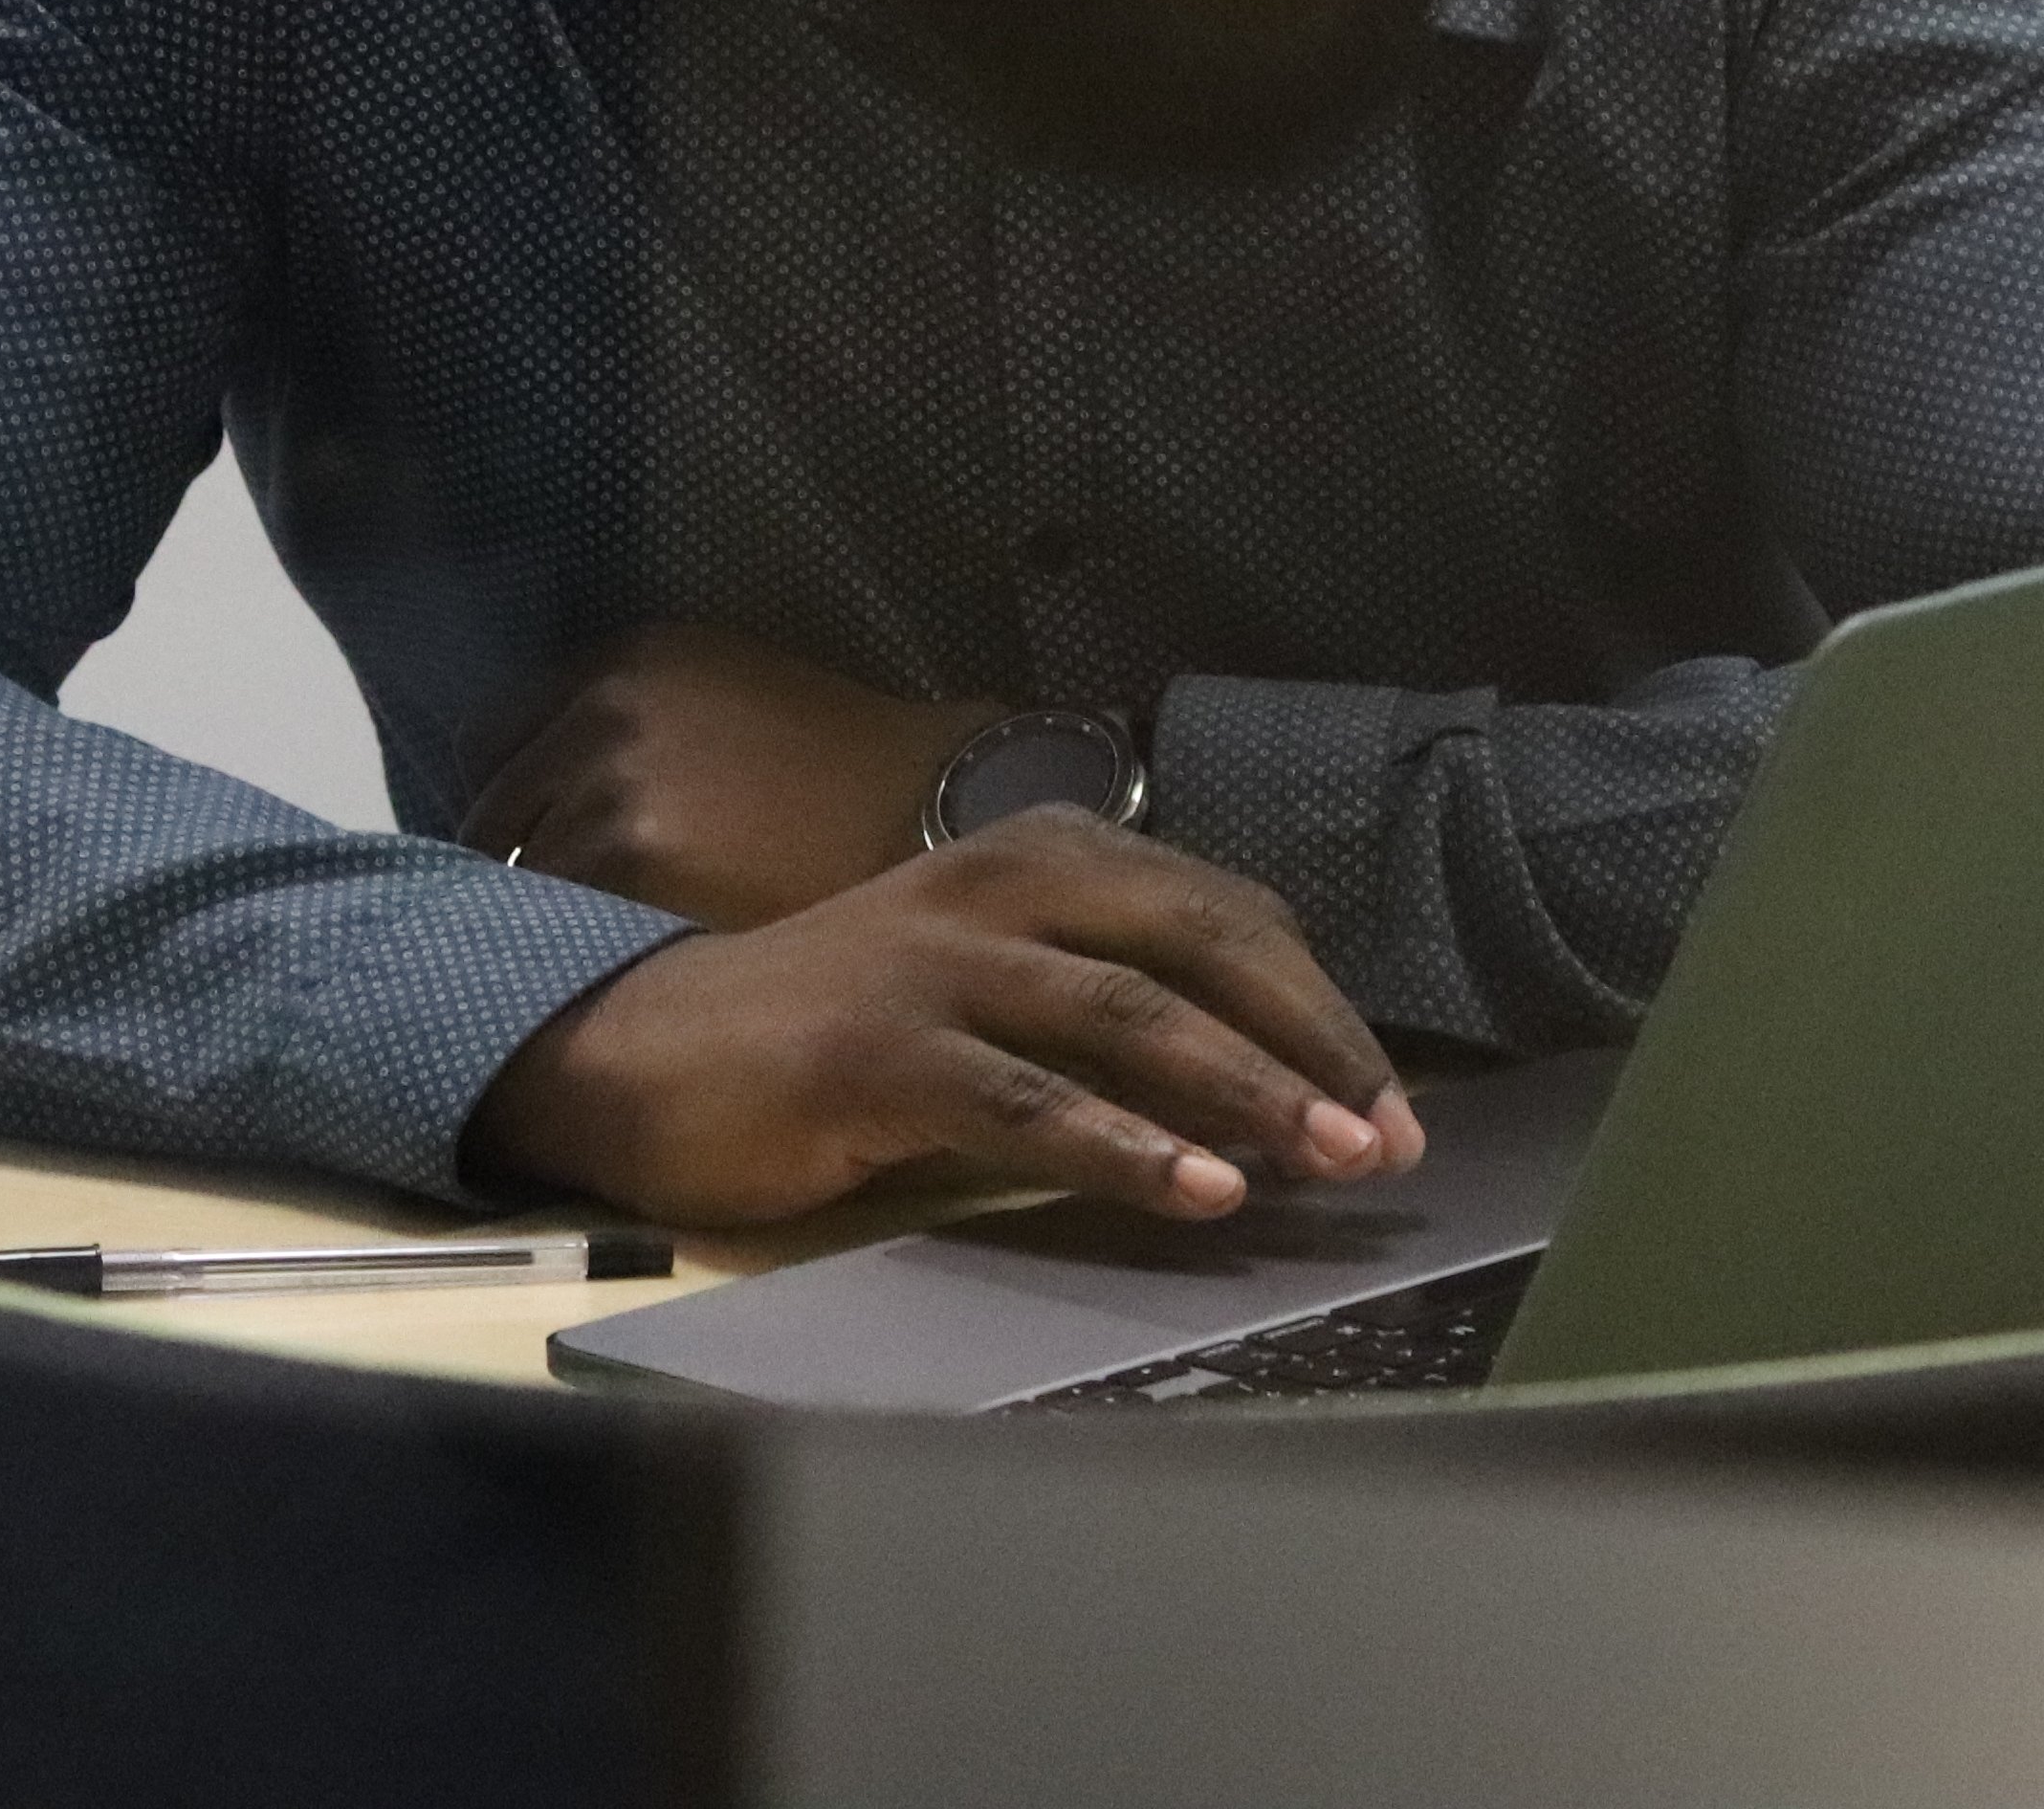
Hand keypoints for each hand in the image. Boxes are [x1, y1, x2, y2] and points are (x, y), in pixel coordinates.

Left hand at [459, 622, 1000, 928]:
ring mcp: (610, 803)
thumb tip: (544, 794)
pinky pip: (564, 943)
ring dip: (551, 928)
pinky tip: (631, 986)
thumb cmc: (852, 768)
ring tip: (608, 964)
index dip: (517, 805)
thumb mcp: (732, 698)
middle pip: (496, 824)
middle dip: (529, 868)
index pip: (493, 743)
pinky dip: (583, 967)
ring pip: (524, 893)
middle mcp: (601, 721)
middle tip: (578, 921)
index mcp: (623, 664)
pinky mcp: (634, 884)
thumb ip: (638, 727)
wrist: (947, 814)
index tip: (538, 846)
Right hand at [468, 813, 1432, 1228]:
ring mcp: (939, 962)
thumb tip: (1275, 1082)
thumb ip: (1111, 1003)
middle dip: (1309, 1040)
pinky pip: (1027, 1100)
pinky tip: (1197, 1188)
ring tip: (1330, 1159)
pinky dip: (1124, 1147)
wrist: (652, 1050)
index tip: (1391, 1096)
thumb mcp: (995, 981)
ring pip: (1128, 1015)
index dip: (1317, 1006)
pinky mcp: (879, 1051)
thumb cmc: (844, 1026)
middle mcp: (1005, 883)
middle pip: (1201, 945)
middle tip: (1390, 1133)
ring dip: (1245, 1089)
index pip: (1225, 914)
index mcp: (1049, 854)